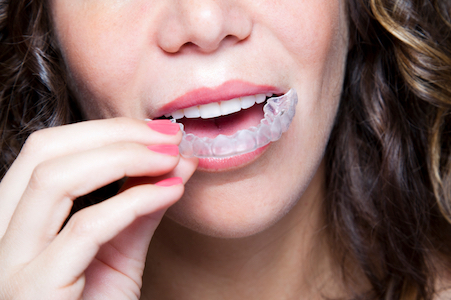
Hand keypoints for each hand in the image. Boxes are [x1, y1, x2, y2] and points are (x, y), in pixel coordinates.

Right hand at [0, 117, 197, 299]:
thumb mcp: (119, 250)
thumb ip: (141, 205)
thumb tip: (176, 160)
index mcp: (17, 218)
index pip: (48, 149)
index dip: (107, 130)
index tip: (160, 131)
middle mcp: (0, 236)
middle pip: (45, 153)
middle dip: (115, 135)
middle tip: (170, 137)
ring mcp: (10, 266)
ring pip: (54, 180)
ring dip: (124, 158)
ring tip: (172, 159)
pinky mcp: (33, 292)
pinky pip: (85, 229)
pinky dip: (133, 202)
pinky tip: (169, 193)